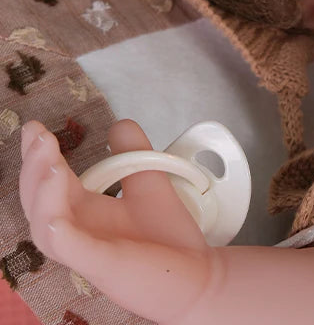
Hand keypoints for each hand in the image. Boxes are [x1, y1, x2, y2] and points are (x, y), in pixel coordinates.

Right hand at [19, 119, 212, 323]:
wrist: (198, 273)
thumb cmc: (167, 236)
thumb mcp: (147, 182)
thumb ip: (132, 152)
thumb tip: (119, 123)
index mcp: (83, 211)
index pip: (49, 182)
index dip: (39, 155)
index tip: (34, 127)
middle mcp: (78, 230)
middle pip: (37, 201)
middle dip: (33, 168)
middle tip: (38, 137)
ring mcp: (87, 249)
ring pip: (45, 225)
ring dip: (42, 192)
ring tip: (50, 162)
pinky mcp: (102, 265)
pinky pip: (69, 250)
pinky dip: (57, 231)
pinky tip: (54, 214)